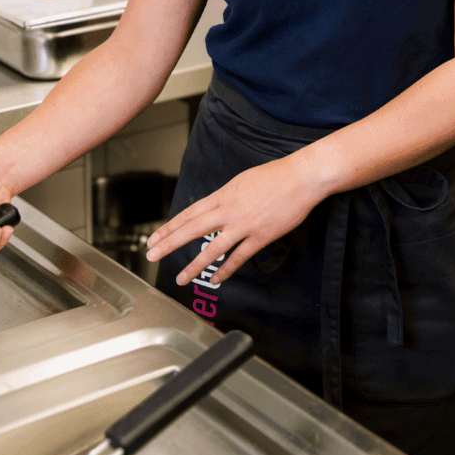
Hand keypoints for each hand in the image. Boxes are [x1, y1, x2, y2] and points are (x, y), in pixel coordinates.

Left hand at [146, 153, 324, 287]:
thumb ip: (227, 196)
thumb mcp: (243, 180)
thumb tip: (215, 207)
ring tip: (180, 278)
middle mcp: (229, 210)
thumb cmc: (276, 175)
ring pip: (213, 249)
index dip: (170, 226)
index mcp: (224, 195)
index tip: (155, 236)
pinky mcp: (261, 236)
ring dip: (194, 265)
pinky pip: (239, 257)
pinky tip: (216, 280)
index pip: (189, 213)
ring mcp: (244, 225)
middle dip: (169, 243)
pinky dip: (226, 270)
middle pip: (192, 229)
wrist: (302, 177)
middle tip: (151, 255)